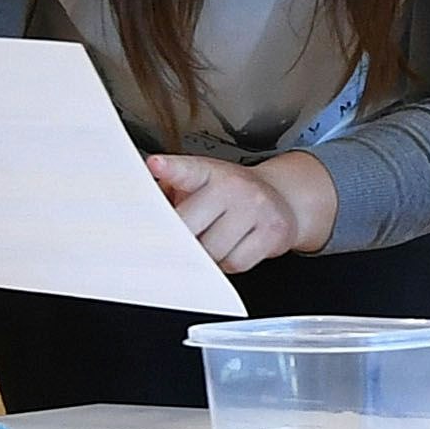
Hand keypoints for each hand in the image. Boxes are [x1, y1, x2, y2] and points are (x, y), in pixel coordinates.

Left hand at [149, 154, 332, 273]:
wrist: (284, 198)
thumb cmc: (232, 195)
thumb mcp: (202, 183)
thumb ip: (171, 192)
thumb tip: (145, 214)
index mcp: (209, 172)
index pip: (187, 170)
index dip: (170, 168)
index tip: (156, 165)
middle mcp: (234, 186)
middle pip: (190, 226)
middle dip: (182, 239)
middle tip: (183, 237)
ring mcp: (255, 209)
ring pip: (212, 251)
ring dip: (207, 255)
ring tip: (215, 239)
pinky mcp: (272, 233)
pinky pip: (234, 263)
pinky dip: (228, 264)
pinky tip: (233, 248)